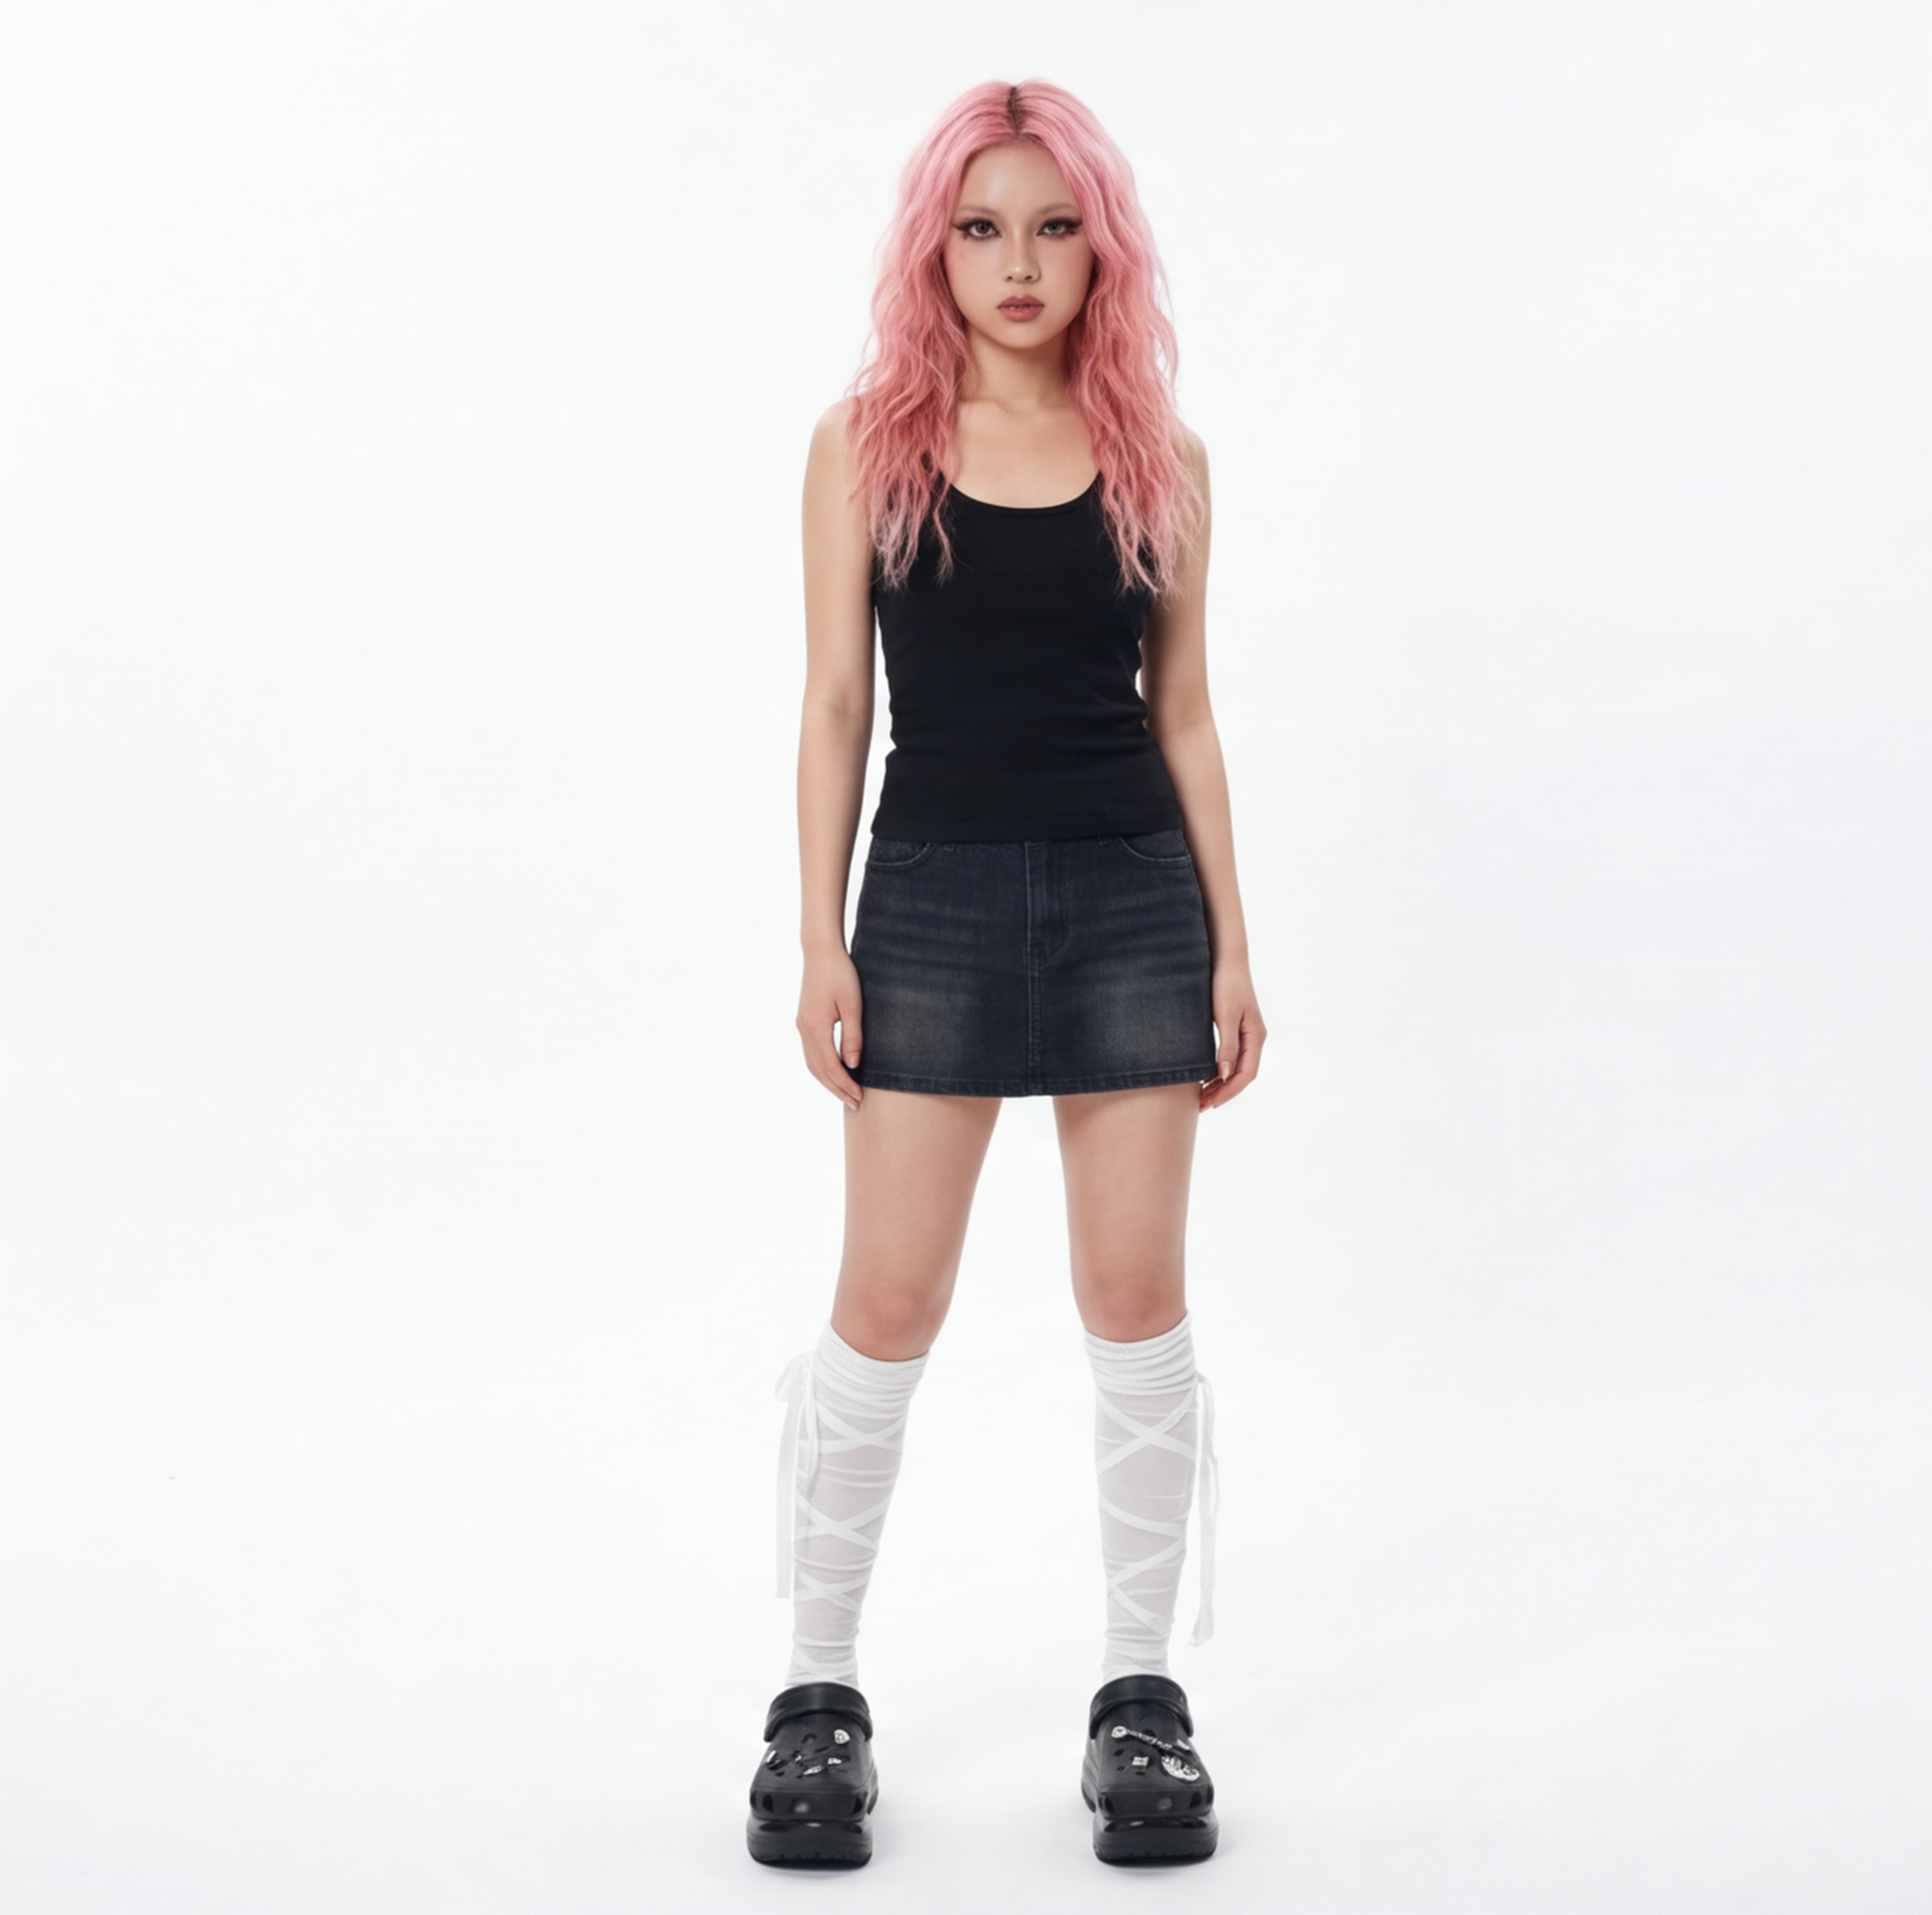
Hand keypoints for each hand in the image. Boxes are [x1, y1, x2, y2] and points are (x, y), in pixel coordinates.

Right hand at [797, 945, 864, 1111]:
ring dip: (828, 1081)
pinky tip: (834, 1072)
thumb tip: (853, 1065)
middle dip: (837, 1089)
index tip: (859, 1097)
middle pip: (818, 1070)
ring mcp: (802, 1026)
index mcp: (816, 1028)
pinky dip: (822, 1068)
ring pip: (812, 1064)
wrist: (820, 952)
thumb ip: (853, 1036)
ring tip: (845, 1093)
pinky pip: (811, 1053)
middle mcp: (804, 1030)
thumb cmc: (841, 974)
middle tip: (855, 1103)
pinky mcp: (804, 1021)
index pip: (830, 1067)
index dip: (845, 1085)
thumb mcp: (853, 1005)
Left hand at [1200, 962, 1264, 1111]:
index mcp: (1256, 1037)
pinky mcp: (1236, 1026)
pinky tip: (1205, 1075)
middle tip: (1201, 1106)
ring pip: (1235, 1066)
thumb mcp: (1225, 1017)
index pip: (1245, 1074)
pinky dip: (1218, 1069)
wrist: (1226, 959)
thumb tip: (1224, 1075)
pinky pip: (1230, 1056)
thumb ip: (1227, 1047)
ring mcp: (1246, 1033)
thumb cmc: (1226, 985)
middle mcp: (1254, 1038)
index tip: (1210, 1103)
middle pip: (1241, 1074)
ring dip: (1220, 1083)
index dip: (1228, 1091)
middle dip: (1223, 1092)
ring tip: (1201, 1096)